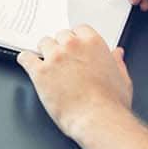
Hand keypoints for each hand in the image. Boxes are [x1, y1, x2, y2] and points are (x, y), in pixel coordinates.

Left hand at [16, 25, 132, 140]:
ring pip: (43, 44)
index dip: (76, 40)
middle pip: (60, 35)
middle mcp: (72, 46)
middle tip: (63, 60)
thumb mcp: (122, 79)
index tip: (75, 48)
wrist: (97, 119)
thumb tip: (117, 54)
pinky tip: (28, 63)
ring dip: (45, 52)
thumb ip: (117, 63)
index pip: (79, 29)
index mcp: (93, 43)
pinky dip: (25, 60)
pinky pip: (26, 58)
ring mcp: (54, 58)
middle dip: (61, 46)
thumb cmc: (111, 103)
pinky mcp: (40, 72)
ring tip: (48, 65)